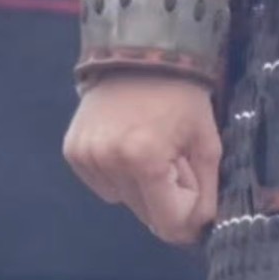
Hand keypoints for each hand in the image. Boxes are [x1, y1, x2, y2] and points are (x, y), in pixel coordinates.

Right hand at [63, 72, 221, 245]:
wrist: (139, 49)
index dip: (187, 216)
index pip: (166, 224)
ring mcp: (86, 156)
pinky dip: (118, 174)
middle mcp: (109, 161)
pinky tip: (127, 143)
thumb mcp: (206, 140)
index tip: (196, 195)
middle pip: (144, 214)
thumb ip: (206, 190)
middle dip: (165, 196)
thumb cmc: (182, 94)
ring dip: (141, 186)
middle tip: (174, 159)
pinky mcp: (72, 151)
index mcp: (145, 159)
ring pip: (123, 200)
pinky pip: (102, 184)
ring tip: (150, 146)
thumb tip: (199, 229)